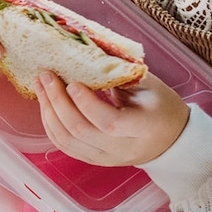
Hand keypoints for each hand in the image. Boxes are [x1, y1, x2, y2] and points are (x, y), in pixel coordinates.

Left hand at [33, 72, 189, 166]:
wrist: (171, 140)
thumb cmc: (160, 106)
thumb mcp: (149, 85)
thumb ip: (121, 72)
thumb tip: (87, 51)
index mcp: (142, 128)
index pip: (109, 122)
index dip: (86, 103)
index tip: (72, 82)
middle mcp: (122, 149)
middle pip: (81, 131)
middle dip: (58, 101)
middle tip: (47, 76)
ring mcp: (106, 158)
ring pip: (68, 141)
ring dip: (48, 111)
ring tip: (40, 85)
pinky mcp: (94, 159)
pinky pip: (65, 146)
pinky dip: (50, 124)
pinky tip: (45, 104)